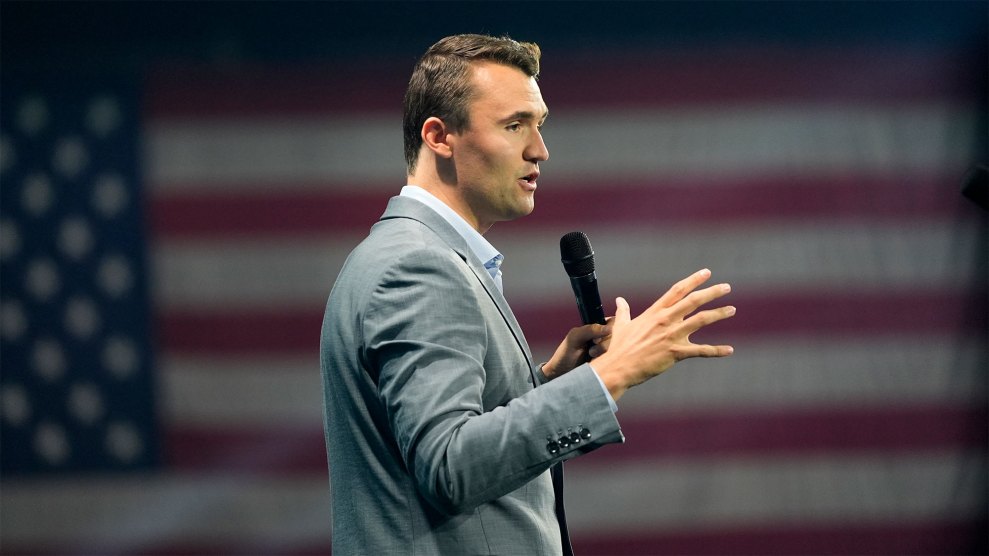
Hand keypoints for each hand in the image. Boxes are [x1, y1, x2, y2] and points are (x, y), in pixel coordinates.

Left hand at [541, 319, 613, 380]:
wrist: (562, 375)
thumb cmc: (565, 355)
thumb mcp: (575, 338)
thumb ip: (590, 329)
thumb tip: (610, 329)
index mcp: (597, 328)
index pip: (614, 322)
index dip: (610, 330)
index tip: (596, 340)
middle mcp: (605, 338)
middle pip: (618, 336)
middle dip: (605, 344)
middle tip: (591, 351)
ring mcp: (608, 351)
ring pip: (619, 349)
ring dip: (605, 353)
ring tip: (591, 357)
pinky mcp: (609, 363)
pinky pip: (617, 361)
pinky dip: (608, 362)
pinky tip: (597, 364)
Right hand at [591, 268, 734, 400]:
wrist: (618, 367)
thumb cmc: (619, 347)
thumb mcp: (620, 325)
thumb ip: (623, 311)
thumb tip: (620, 300)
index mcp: (654, 312)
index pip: (677, 291)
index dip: (693, 280)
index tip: (706, 272)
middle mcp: (665, 320)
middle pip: (693, 301)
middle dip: (712, 292)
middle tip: (727, 287)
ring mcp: (671, 335)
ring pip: (701, 320)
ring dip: (719, 313)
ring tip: (732, 309)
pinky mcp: (675, 352)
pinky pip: (701, 351)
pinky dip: (717, 350)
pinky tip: (729, 350)